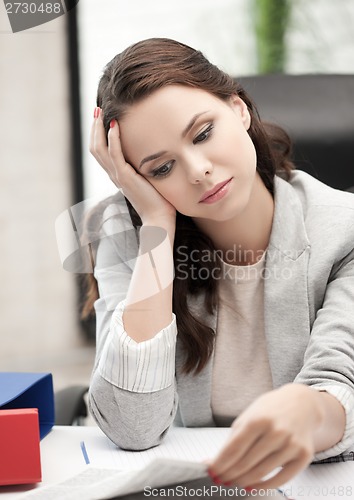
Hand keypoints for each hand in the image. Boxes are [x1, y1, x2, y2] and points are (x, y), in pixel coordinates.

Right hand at [89, 109, 175, 225]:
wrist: (159, 219)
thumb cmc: (159, 202)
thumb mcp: (150, 180)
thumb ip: (146, 169)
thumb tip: (155, 155)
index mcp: (118, 175)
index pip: (101, 152)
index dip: (98, 134)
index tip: (102, 118)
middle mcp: (114, 175)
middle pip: (95, 148)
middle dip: (94, 127)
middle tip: (96, 110)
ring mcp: (118, 176)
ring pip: (99, 149)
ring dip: (98, 129)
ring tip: (100, 112)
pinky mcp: (125, 177)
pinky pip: (114, 154)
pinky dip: (112, 138)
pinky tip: (114, 125)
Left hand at [208, 384, 320, 489]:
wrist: (302, 404)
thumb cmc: (271, 410)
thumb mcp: (249, 416)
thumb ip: (233, 439)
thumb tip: (215, 462)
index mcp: (258, 419)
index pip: (234, 449)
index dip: (220, 464)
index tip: (212, 472)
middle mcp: (276, 431)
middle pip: (246, 463)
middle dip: (229, 474)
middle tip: (220, 479)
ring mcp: (291, 444)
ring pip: (261, 473)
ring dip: (243, 482)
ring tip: (234, 483)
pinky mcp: (304, 455)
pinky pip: (281, 479)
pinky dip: (263, 487)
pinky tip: (252, 487)